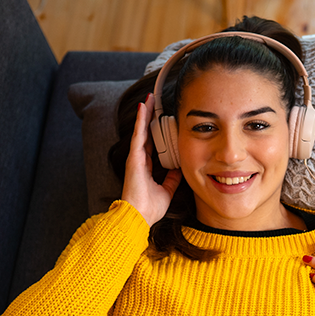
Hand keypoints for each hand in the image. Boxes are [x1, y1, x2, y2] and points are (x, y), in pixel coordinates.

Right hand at [121, 94, 181, 225]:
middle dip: (149, 117)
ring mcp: (135, 158)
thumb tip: (180, 169)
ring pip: (141, 130)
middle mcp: (139, 160)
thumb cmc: (149, 208)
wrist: (139, 217)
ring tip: (149, 98)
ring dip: (145, 114)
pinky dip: (141, 121)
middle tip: (154, 101)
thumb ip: (172, 179)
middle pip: (145, 133)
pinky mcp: (134, 158)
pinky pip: (138, 135)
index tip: (160, 119)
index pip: (151, 144)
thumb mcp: (167, 191)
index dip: (155, 131)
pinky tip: (143, 108)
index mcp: (146, 167)